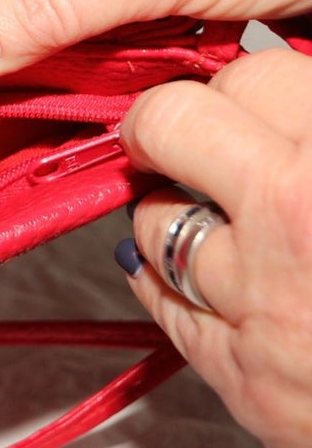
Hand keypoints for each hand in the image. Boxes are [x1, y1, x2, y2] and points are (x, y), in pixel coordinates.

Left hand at [116, 49, 311, 447]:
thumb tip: (296, 80)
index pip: (254, 74)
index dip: (254, 83)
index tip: (261, 96)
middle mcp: (298, 226)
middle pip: (171, 125)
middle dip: (178, 123)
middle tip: (200, 133)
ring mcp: (259, 303)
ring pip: (151, 213)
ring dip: (172, 202)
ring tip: (215, 208)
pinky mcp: (238, 372)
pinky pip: (158, 293)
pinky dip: (167, 272)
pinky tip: (207, 267)